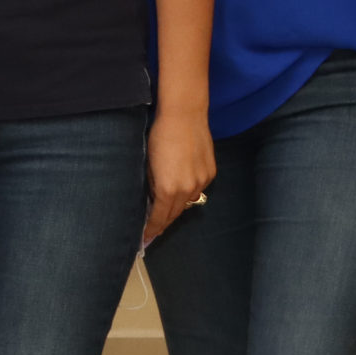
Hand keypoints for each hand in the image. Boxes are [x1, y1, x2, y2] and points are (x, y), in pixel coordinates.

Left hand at [142, 108, 216, 246]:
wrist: (184, 116)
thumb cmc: (160, 136)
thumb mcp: (148, 164)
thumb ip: (151, 185)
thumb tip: (151, 200)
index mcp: (168, 189)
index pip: (159, 217)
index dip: (152, 229)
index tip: (145, 238)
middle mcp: (187, 189)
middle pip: (174, 213)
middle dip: (163, 222)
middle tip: (153, 230)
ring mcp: (201, 181)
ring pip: (187, 202)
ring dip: (176, 207)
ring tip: (165, 211)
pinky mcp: (210, 173)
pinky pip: (197, 189)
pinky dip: (188, 192)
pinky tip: (180, 190)